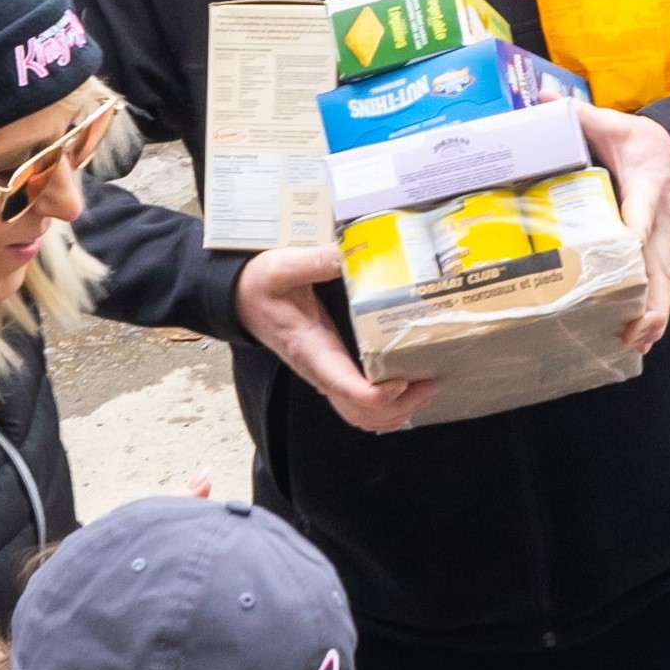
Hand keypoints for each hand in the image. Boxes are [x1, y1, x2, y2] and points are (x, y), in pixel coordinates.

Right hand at [234, 235, 420, 430]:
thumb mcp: (282, 266)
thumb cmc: (259, 285)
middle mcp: (320, 372)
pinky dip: (385, 407)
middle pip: (362, 413)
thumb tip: (346, 253)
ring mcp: (326, 376)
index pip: (348, 389)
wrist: (239, 298)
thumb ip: (315, 261)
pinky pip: (358, 405)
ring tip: (425, 387)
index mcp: (312, 351)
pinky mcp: (331, 373)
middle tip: (430, 382)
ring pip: (361, 416)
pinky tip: (407, 388)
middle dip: (399, 406)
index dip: (379, 394)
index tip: (404, 379)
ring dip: (395, 411)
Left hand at [582, 96, 669, 354]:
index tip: (626, 257)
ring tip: (630, 343)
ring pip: (663, 289)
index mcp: (649, 189)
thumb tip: (540, 96)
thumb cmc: (646, 143)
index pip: (642, 217)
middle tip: (628, 328)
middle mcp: (661, 225)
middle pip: (658, 270)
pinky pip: (660, 292)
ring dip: (650, 318)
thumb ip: (579, 115)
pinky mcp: (661, 257)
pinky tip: (635, 340)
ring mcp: (663, 245)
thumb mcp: (616, 124)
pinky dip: (651, 316)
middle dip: (646, 302)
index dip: (634, 238)